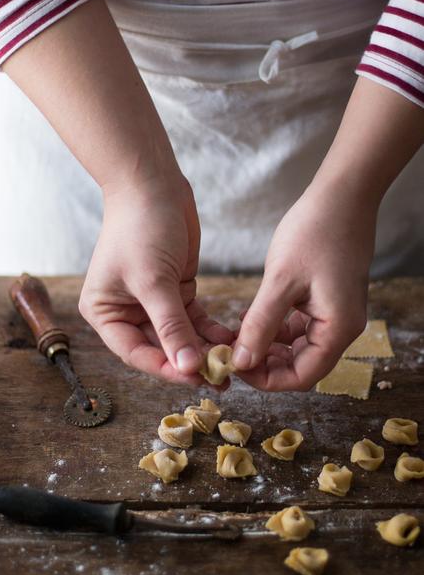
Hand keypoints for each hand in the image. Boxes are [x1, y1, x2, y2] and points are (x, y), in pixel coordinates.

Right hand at [79, 175, 233, 384]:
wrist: (153, 183)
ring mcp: (152, 301)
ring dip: (203, 349)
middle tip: (220, 378)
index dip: (165, 368)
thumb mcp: (154, 281)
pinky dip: (210, 330)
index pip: (136, 353)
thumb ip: (171, 326)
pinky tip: (230, 340)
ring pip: (179, 336)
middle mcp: (126, 310)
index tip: (195, 377)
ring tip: (231, 365)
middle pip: (159, 348)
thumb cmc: (140, 227)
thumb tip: (187, 367)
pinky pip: (193, 319)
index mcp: (105, 312)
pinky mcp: (175, 289)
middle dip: (188, 362)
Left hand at [232, 181, 374, 389]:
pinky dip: (278, 327)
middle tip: (233, 353)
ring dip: (269, 346)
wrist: (341, 195)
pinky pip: (301, 326)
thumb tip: (242, 361)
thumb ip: (261, 325)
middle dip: (266, 364)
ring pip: (299, 347)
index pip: (301, 377)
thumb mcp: (280, 281)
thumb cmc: (315, 232)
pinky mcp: (328, 299)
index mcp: (337, 328)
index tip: (235, 367)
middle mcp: (342, 327)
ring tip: (239, 336)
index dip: (266, 379)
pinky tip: (255, 317)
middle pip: (302, 365)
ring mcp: (336, 312)